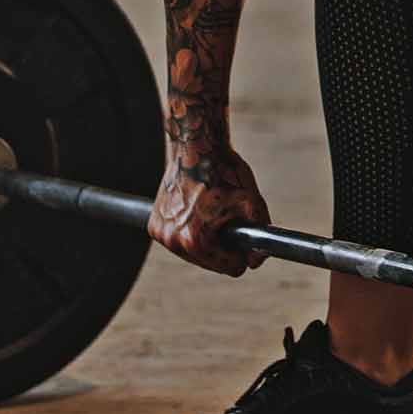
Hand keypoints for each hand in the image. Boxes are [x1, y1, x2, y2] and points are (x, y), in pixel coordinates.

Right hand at [149, 147, 268, 276]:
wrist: (195, 145)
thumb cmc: (224, 171)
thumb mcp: (252, 202)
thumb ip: (259, 234)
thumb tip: (256, 261)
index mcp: (196, 241)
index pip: (231, 268)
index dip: (244, 252)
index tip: (244, 233)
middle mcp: (172, 241)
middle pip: (212, 263)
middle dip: (224, 246)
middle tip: (228, 217)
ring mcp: (160, 233)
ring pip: (195, 253)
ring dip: (207, 239)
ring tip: (213, 211)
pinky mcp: (153, 225)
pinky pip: (180, 240)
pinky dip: (190, 231)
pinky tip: (198, 210)